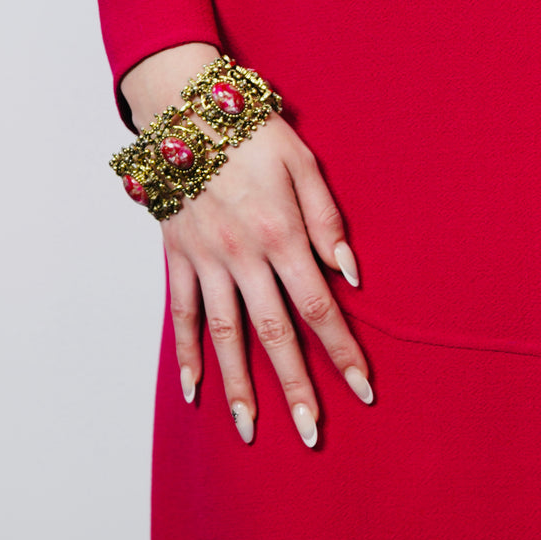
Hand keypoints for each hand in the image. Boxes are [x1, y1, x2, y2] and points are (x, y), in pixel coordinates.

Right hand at [121, 42, 373, 446]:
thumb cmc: (251, 132)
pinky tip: (194, 390)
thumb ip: (328, 221)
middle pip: (275, 334)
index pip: (320, 308)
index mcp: (281, 236)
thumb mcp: (304, 164)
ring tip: (252, 429)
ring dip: (240, 386)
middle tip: (311, 433)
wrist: (182, 106)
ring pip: (226, 335)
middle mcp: (243, 256)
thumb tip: (351, 274)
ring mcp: (206, 261)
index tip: (362, 390)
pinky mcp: (178, 257)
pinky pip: (183, 314)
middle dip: (296, 387)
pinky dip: (186, 353)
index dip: (342, 352)